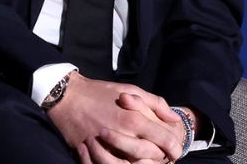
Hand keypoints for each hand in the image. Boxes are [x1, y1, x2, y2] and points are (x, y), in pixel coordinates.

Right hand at [48, 73, 181, 162]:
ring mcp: (108, 147)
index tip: (177, 151)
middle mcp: (123, 134)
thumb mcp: (132, 90)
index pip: (163, 138)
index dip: (174, 147)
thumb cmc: (101, 92)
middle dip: (162, 158)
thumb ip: (156, 104)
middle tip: (166, 158)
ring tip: (149, 161)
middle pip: (151, 155)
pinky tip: (129, 162)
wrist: (69, 98)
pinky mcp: (94, 155)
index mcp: (135, 118)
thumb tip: (175, 118)